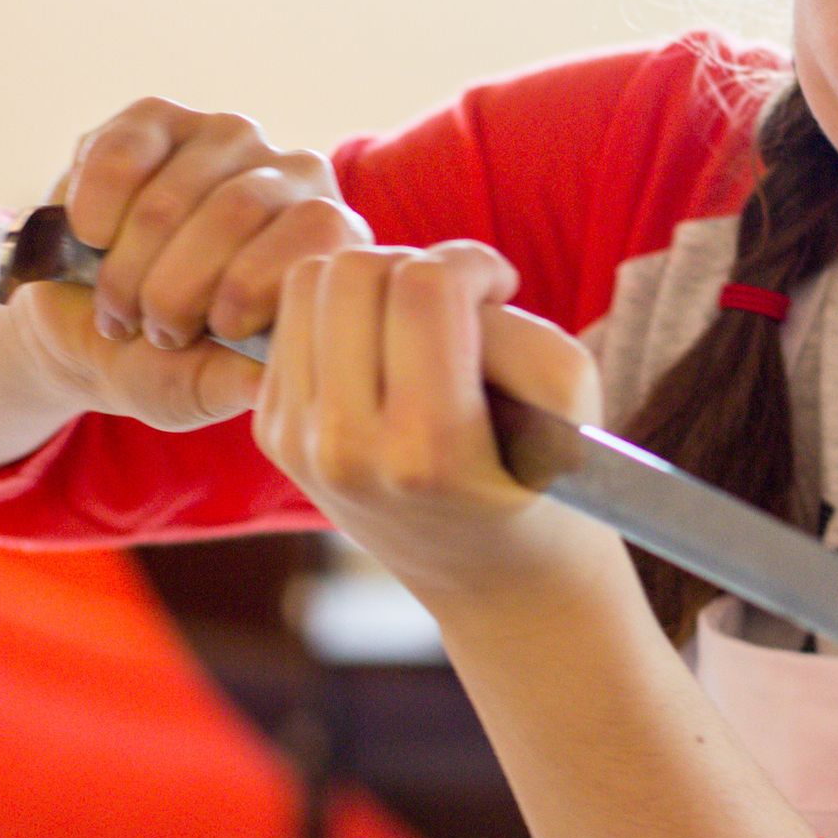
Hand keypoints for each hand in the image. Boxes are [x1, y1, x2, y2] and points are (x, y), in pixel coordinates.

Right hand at [6, 97, 366, 429]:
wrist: (85, 328)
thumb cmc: (163, 364)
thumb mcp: (196, 388)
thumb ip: (231, 382)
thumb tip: (263, 380)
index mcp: (330, 243)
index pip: (321, 230)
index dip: (259, 282)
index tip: (214, 329)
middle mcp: (295, 178)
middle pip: (242, 208)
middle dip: (178, 285)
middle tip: (151, 329)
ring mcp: (231, 140)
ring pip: (177, 191)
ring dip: (129, 262)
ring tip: (118, 304)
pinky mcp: (161, 120)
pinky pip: (126, 150)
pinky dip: (96, 206)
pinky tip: (91, 239)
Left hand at [251, 240, 610, 605]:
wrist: (492, 575)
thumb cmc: (545, 476)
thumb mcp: (565, 399)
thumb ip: (506, 324)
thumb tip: (426, 275)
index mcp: (427, 451)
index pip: (423, 288)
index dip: (473, 261)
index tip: (501, 287)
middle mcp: (346, 451)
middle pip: (352, 273)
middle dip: (413, 262)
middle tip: (453, 301)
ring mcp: (298, 445)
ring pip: (308, 282)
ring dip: (369, 278)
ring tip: (413, 314)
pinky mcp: (272, 432)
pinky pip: (289, 318)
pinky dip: (336, 311)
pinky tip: (380, 344)